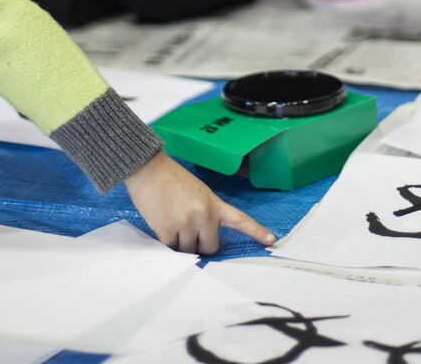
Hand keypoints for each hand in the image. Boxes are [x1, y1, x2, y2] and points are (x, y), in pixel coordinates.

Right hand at [123, 152, 275, 254]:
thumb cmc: (171, 179)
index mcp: (213, 204)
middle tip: (186, 229)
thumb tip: (201, 239)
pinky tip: (161, 225)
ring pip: (188, 251)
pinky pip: (170, 249)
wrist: (148, 169)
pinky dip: (166, 243)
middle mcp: (203, 215)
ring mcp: (186, 224)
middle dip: (199, 244)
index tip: (272, 241)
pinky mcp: (167, 230)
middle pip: (209, 247)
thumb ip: (205, 213)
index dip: (257, 232)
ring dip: (180, 244)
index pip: (240, 220)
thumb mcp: (197, 191)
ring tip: (171, 222)